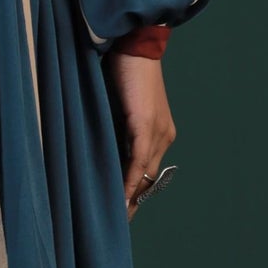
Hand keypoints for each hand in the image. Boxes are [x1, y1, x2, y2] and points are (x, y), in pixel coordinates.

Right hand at [105, 53, 176, 218]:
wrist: (136, 45)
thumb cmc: (125, 71)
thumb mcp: (121, 107)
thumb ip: (117, 128)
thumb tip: (103, 148)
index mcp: (161, 131)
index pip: (148, 170)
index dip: (136, 190)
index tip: (124, 210)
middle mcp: (164, 135)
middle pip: (149, 177)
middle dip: (134, 200)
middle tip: (119, 222)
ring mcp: (157, 131)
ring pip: (144, 174)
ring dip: (130, 196)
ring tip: (117, 217)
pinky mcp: (145, 124)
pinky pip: (138, 161)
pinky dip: (129, 180)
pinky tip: (120, 196)